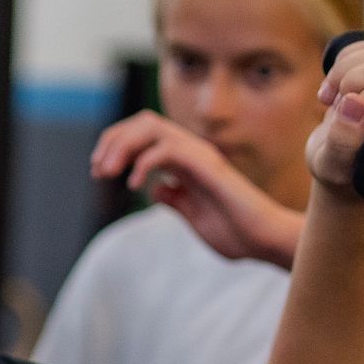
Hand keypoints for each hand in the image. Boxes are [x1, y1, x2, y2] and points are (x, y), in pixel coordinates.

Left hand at [89, 112, 302, 266]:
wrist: (264, 241)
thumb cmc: (236, 233)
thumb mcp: (194, 216)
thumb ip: (175, 200)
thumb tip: (155, 188)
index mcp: (186, 162)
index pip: (144, 135)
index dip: (116, 147)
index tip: (99, 172)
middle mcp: (192, 152)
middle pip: (143, 123)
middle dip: (113, 141)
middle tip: (98, 171)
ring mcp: (200, 156)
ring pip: (151, 128)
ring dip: (122, 147)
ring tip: (108, 173)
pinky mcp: (207, 166)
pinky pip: (167, 150)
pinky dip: (144, 163)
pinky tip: (135, 185)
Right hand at [308, 38, 363, 194]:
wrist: (348, 164)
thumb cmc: (344, 171)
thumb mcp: (331, 167)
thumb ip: (342, 143)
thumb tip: (354, 104)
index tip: (341, 112)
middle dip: (355, 77)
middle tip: (331, 99)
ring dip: (350, 66)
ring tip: (332, 94)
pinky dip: (353, 56)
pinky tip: (340, 80)